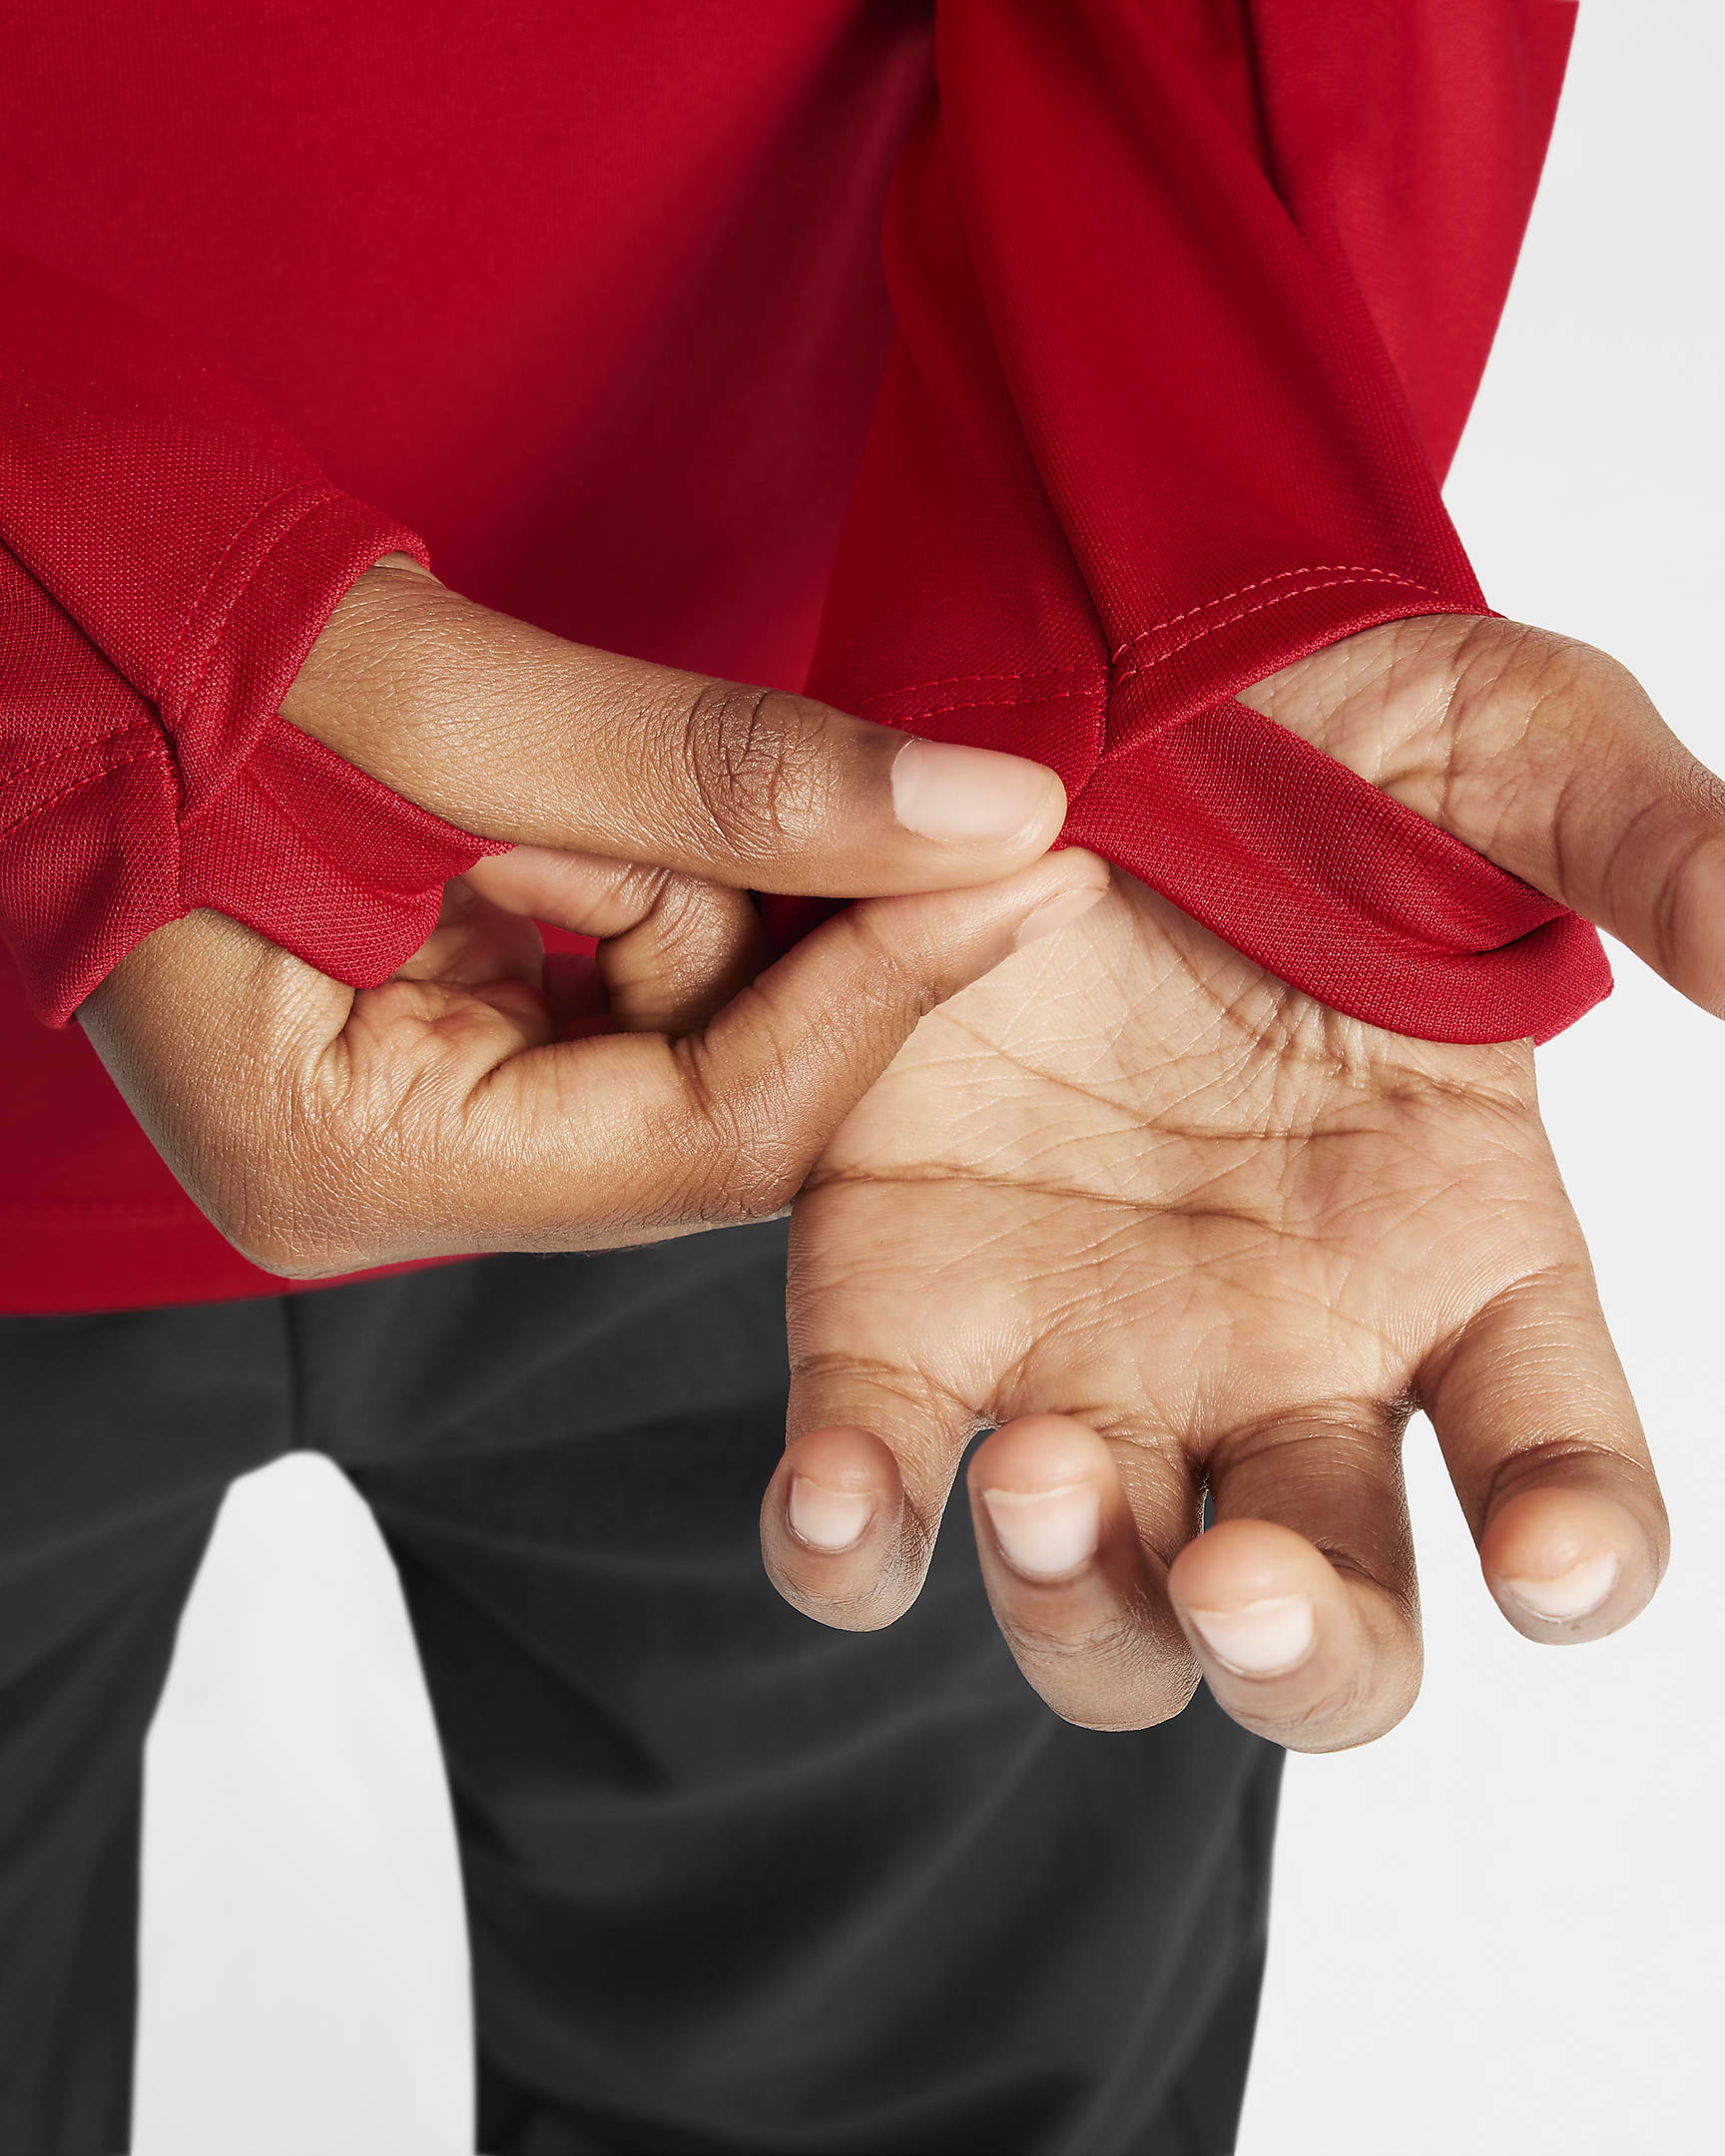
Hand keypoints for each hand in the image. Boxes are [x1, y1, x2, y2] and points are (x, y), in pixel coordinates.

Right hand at [81, 559, 1103, 1273]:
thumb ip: (722, 774)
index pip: (704, 1136)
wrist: (10, 597)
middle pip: (708, 1104)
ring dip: (703, 892)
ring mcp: (402, 1121)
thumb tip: (993, 819)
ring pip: (677, 1049)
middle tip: (839, 782)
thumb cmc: (141, 636)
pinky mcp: (426, 1047)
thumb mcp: (439, 699)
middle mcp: (380, 1183)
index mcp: (345, 1159)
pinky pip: (618, 1000)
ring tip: (585, 770)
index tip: (1035, 862)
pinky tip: (595, 806)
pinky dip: (655, 890)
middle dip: (784, 931)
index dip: (880, 996)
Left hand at [762, 614, 1720, 1748]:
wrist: (1087, 683)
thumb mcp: (1518, 755)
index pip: (1558, 1470)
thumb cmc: (1328, 735)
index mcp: (1454, 1257)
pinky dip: (849, 1537)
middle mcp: (1276, 1351)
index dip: (1574, 1547)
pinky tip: (841, 1495)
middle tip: (1241, 1568)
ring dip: (1077, 1602)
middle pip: (1328, 1623)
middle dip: (1296, 1650)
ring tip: (1041, 1472)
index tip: (1544, 1562)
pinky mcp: (897, 1301)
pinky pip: (869, 1488)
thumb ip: (1653, 848)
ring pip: (1102, 1611)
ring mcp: (1080, 1345)